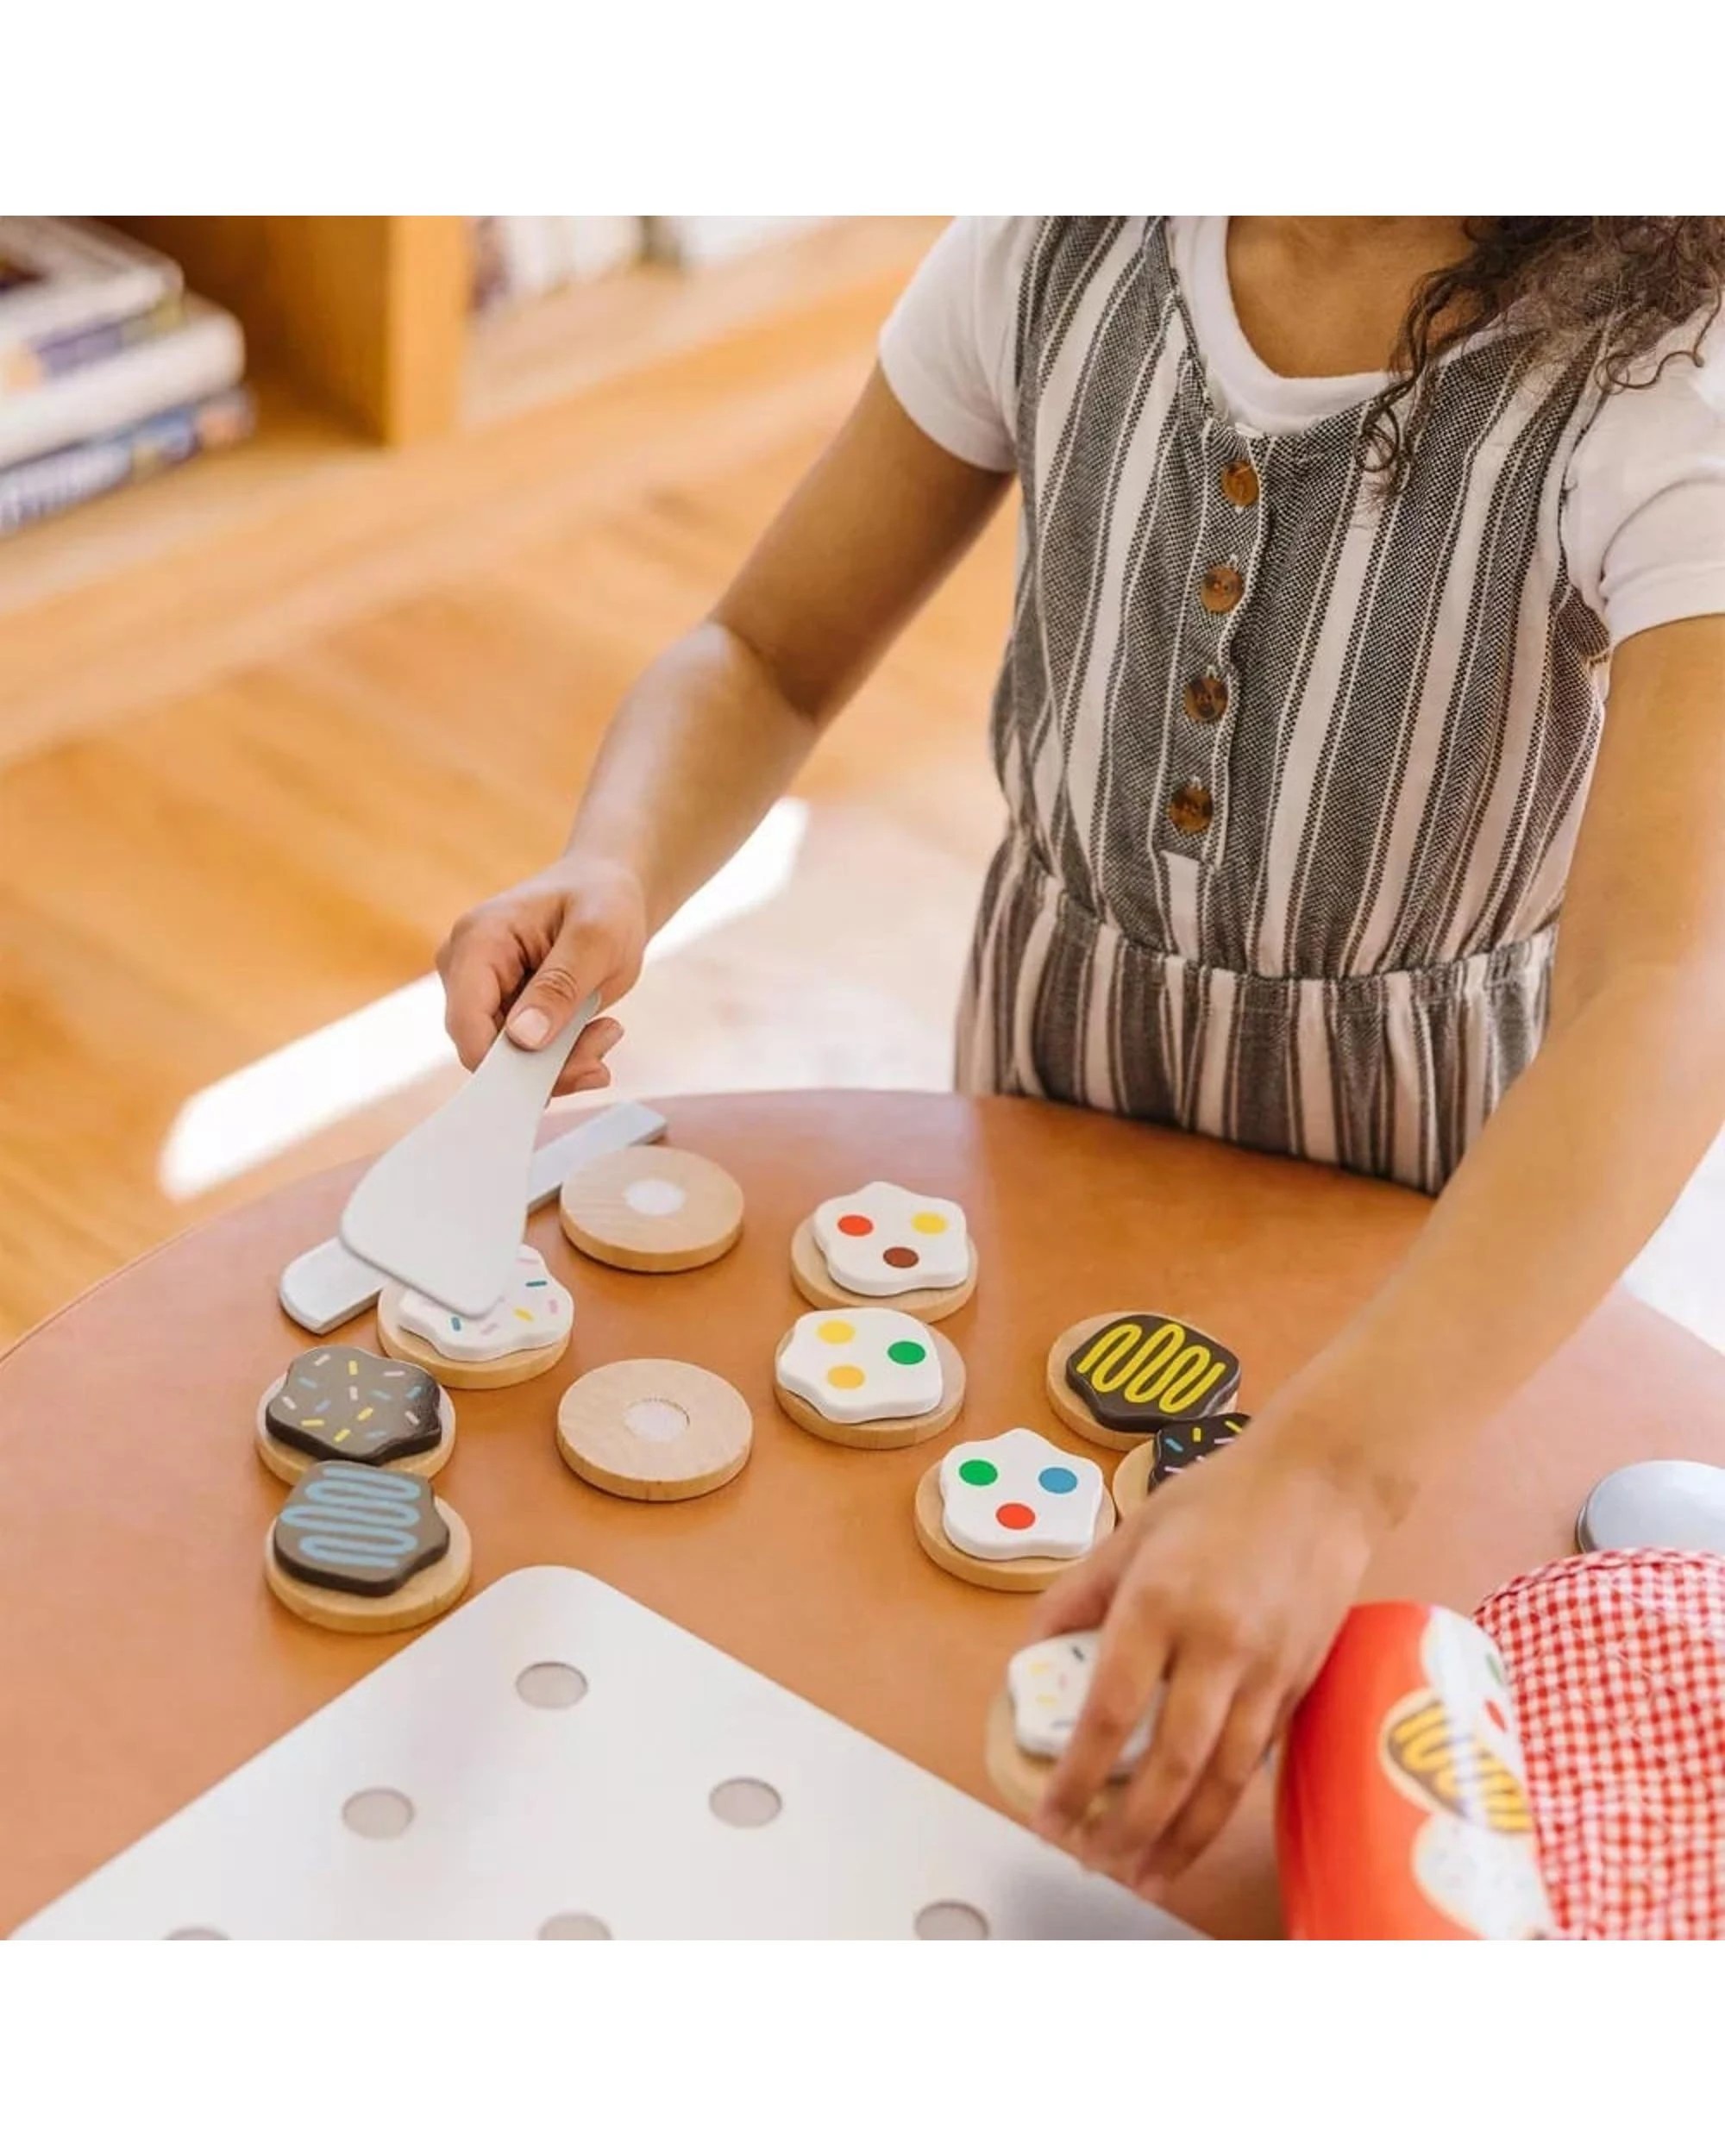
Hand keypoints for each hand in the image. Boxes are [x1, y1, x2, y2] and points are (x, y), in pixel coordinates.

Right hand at [436, 855, 646, 1095]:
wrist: (609, 892)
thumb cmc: (603, 901)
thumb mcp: (596, 937)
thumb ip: (560, 986)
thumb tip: (524, 1039)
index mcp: (477, 941)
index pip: (465, 1022)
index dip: (499, 1065)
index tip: (556, 1080)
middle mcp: (466, 969)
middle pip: (486, 1048)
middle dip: (547, 1064)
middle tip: (602, 1050)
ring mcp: (482, 993)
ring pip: (509, 1060)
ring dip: (563, 1062)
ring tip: (608, 1032)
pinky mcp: (503, 1011)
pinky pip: (526, 1055)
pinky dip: (564, 1057)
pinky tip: (598, 1033)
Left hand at [1029, 1435, 1379, 1894]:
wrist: (1323, 1481)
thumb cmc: (1218, 1498)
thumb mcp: (1131, 1532)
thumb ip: (1080, 1595)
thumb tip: (1033, 1655)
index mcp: (1159, 1603)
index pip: (1111, 1710)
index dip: (1077, 1775)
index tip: (1048, 1815)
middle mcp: (1215, 1644)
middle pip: (1171, 1763)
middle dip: (1129, 1828)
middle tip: (1092, 1860)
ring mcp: (1266, 1669)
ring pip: (1224, 1778)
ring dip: (1181, 1838)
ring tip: (1145, 1876)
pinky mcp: (1301, 1683)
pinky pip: (1258, 1760)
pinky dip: (1224, 1805)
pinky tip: (1196, 1830)